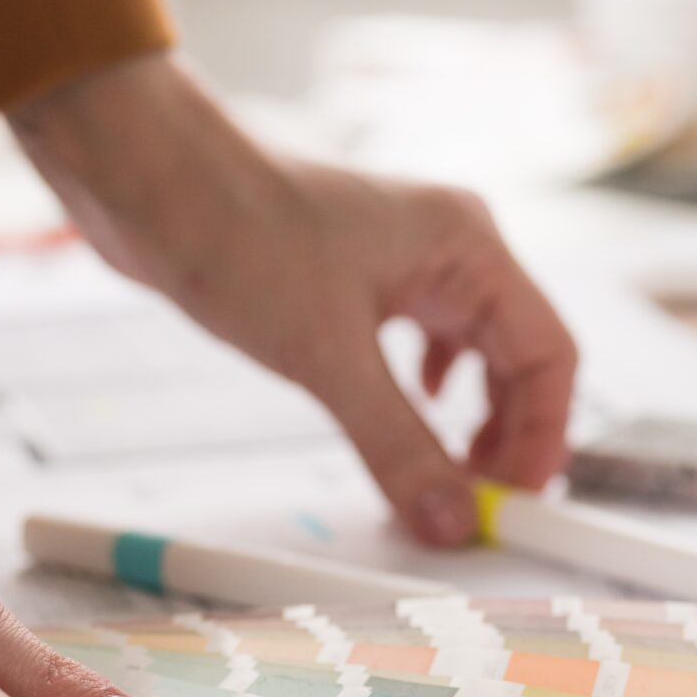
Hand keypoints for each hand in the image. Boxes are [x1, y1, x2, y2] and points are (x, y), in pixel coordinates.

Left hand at [11, 55, 577, 545]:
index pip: (550, 354)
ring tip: (450, 479)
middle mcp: (449, 248)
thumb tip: (451, 520)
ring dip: (470, 419)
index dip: (544, 436)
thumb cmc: (236, 227)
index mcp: (468, 246)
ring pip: (472, 354)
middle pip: (518, 359)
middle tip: (479, 507)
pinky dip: (425, 394)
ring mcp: (404, 262)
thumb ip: (397, 446)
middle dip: (508, 436)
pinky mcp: (357, 279)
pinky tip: (412, 416)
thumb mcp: (327, 357)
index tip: (515, 502)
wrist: (146, 176)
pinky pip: (420, 346)